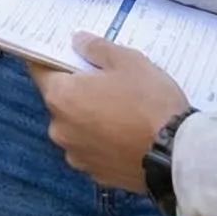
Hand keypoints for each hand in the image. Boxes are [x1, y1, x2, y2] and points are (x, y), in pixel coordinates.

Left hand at [29, 35, 192, 196]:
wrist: (177, 155)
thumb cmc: (149, 102)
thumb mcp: (128, 61)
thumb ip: (96, 48)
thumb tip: (77, 41)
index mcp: (60, 97)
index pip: (39, 70)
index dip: (51, 59)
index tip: (65, 54)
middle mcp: (59, 128)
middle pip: (60, 100)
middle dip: (78, 90)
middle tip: (107, 82)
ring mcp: (76, 155)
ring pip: (76, 127)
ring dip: (90, 118)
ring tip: (122, 111)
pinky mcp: (95, 174)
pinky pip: (93, 150)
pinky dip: (103, 141)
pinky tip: (127, 136)